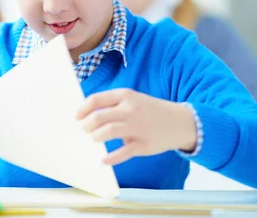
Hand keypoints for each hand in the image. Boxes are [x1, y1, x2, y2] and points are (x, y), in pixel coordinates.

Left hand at [76, 89, 196, 165]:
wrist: (179, 122)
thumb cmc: (150, 111)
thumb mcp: (133, 99)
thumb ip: (113, 105)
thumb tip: (88, 116)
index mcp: (126, 96)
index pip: (96, 100)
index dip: (82, 109)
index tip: (77, 117)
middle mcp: (131, 110)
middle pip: (99, 117)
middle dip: (86, 125)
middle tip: (85, 130)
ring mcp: (138, 127)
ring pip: (108, 131)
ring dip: (96, 137)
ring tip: (94, 139)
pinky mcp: (144, 144)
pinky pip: (123, 152)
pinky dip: (110, 158)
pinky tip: (104, 160)